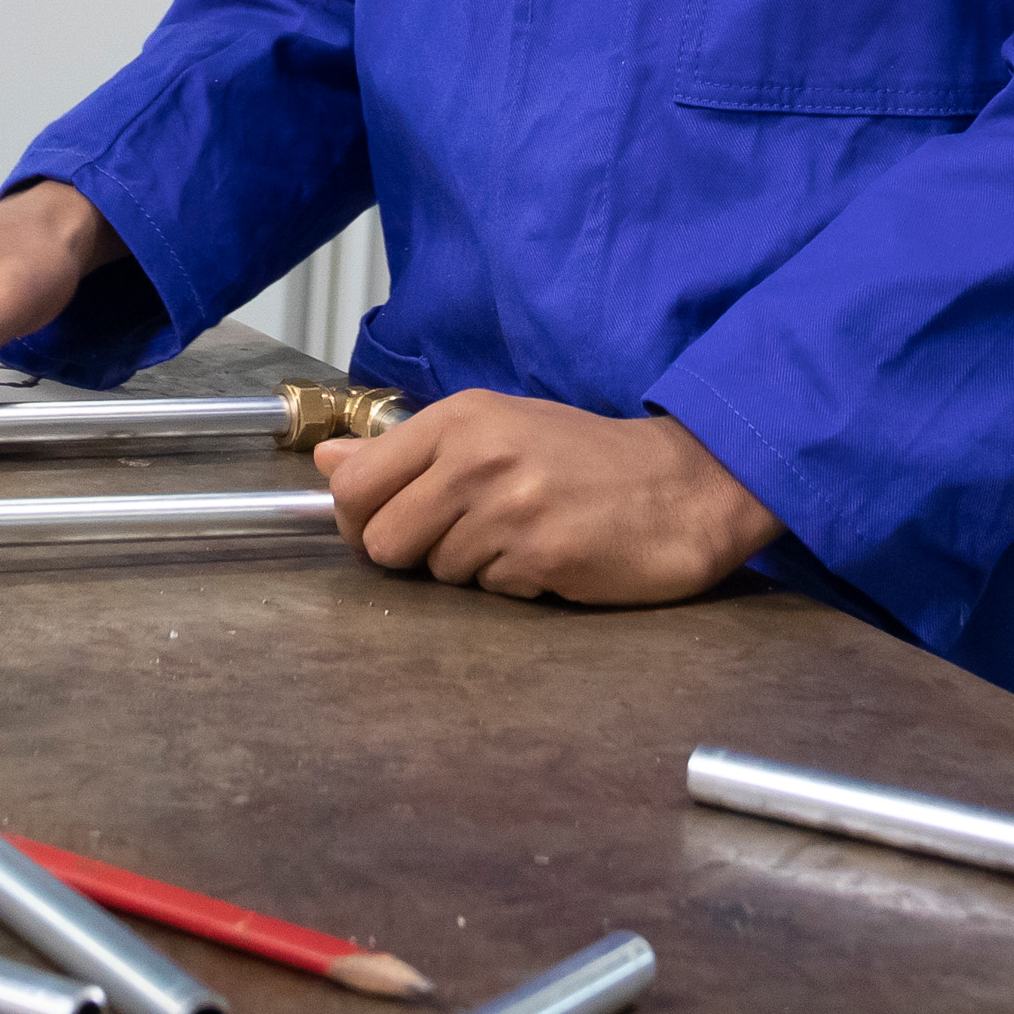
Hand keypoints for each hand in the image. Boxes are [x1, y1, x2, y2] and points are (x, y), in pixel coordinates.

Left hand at [315, 393, 779, 605]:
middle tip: (462, 541)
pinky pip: (489, 593)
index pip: (355, 486)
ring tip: (522, 539)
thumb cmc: (586, 457)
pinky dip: (514, 585)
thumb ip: (410, 450)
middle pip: (382, 541)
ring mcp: (508, 509)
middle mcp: (476, 458)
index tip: (387, 528)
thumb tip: (328, 461)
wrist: (685, 483)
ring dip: (473, 570)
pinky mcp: (541, 557)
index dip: (358, 521)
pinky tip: (550, 557)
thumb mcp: (496, 428)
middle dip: (412, 555)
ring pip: (436, 574)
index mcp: (459, 419)